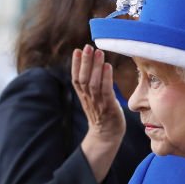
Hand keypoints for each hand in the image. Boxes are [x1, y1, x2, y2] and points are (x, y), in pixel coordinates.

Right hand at [72, 44, 125, 182]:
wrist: (106, 136)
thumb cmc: (103, 115)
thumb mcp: (94, 99)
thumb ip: (92, 84)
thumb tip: (95, 67)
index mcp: (83, 96)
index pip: (76, 78)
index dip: (75, 64)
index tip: (77, 50)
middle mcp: (88, 98)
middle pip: (83, 78)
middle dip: (84, 61)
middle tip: (87, 46)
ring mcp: (98, 103)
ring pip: (93, 82)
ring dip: (95, 66)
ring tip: (98, 52)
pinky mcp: (109, 107)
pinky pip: (105, 91)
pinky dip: (106, 78)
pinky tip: (108, 66)